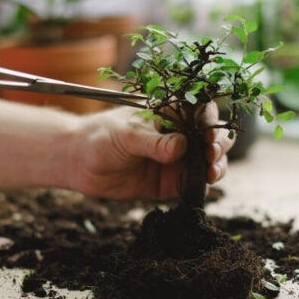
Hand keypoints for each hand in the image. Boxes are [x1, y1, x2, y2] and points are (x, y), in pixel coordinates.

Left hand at [66, 103, 234, 199]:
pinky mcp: (171, 183)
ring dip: (217, 166)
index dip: (210, 121)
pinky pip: (195, 185)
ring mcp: (176, 160)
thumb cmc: (101, 138)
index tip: (208, 134)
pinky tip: (203, 187)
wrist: (79, 164)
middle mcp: (178, 135)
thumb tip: (181, 147)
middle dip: (219, 144)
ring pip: (209, 161)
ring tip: (212, 172)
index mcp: (169, 113)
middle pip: (212, 136)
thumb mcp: (127, 135)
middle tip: (211, 153)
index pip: (200, 111)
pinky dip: (204, 187)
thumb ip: (154, 142)